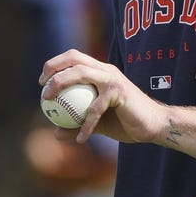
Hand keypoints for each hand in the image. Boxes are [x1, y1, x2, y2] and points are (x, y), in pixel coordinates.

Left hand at [39, 49, 166, 144]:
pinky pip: (95, 108)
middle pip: (75, 58)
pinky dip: (86, 123)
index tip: (42, 82)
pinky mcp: (119, 92)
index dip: (55, 65)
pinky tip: (80, 138)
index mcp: (100, 72)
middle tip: (43, 88)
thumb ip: (77, 126)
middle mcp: (106, 70)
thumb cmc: (126, 122)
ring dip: (60, 84)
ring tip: (49, 102)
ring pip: (81, 73)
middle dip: (54, 67)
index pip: (74, 58)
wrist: (153, 125)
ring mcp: (112, 79)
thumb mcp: (97, 124)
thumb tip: (55, 133)